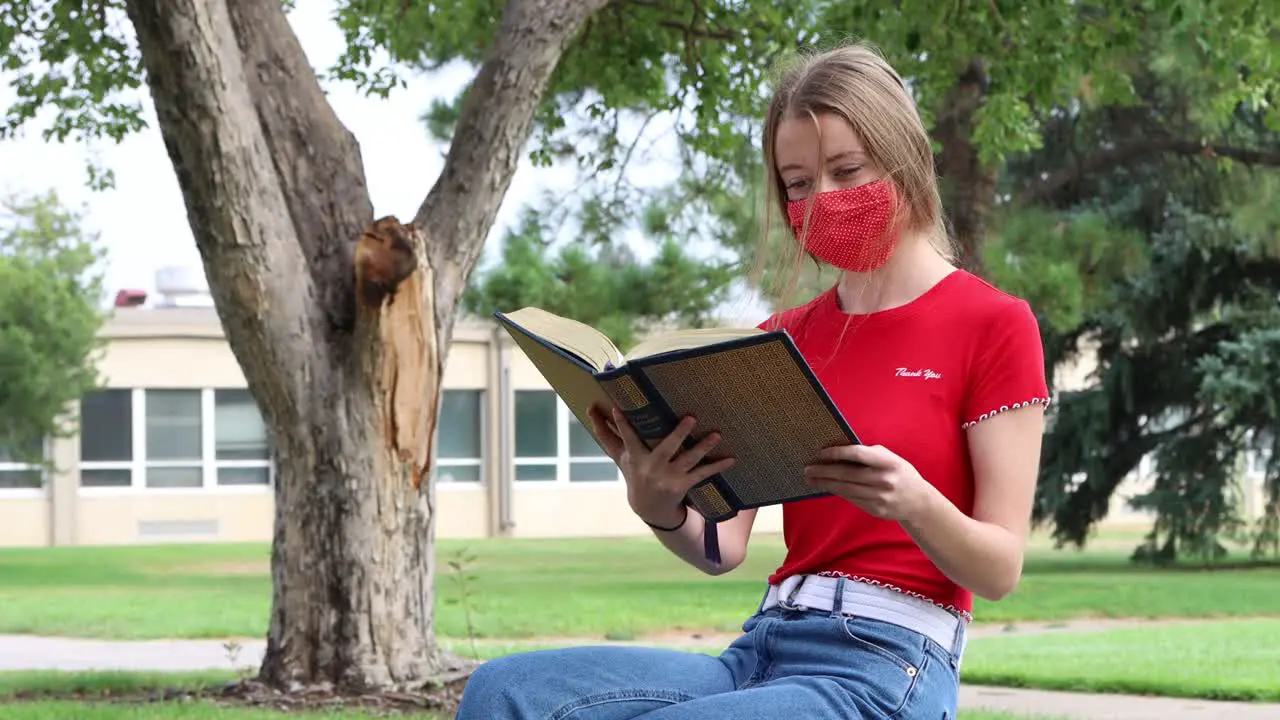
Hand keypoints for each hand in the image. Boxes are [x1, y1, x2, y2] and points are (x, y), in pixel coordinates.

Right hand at [587, 404, 735, 526]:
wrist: (648, 507)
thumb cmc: (634, 471)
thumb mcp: (620, 455)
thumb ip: (606, 432)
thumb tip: (589, 408)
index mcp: (636, 457)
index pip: (627, 438)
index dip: (621, 423)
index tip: (616, 407)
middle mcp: (652, 467)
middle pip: (666, 449)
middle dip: (678, 434)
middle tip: (692, 417)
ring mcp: (669, 477)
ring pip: (688, 460)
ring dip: (703, 447)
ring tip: (716, 434)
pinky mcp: (683, 484)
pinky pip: (703, 474)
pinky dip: (718, 467)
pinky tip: (731, 459)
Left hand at [803, 444, 936, 522]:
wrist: (918, 502)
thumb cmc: (900, 474)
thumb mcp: (891, 458)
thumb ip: (869, 454)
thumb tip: (840, 451)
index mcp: (888, 462)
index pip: (857, 454)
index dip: (837, 453)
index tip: (821, 453)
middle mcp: (884, 480)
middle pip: (847, 474)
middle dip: (824, 471)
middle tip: (808, 468)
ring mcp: (880, 497)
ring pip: (846, 489)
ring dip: (825, 483)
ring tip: (811, 478)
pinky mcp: (875, 509)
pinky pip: (851, 499)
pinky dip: (837, 492)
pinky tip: (827, 487)